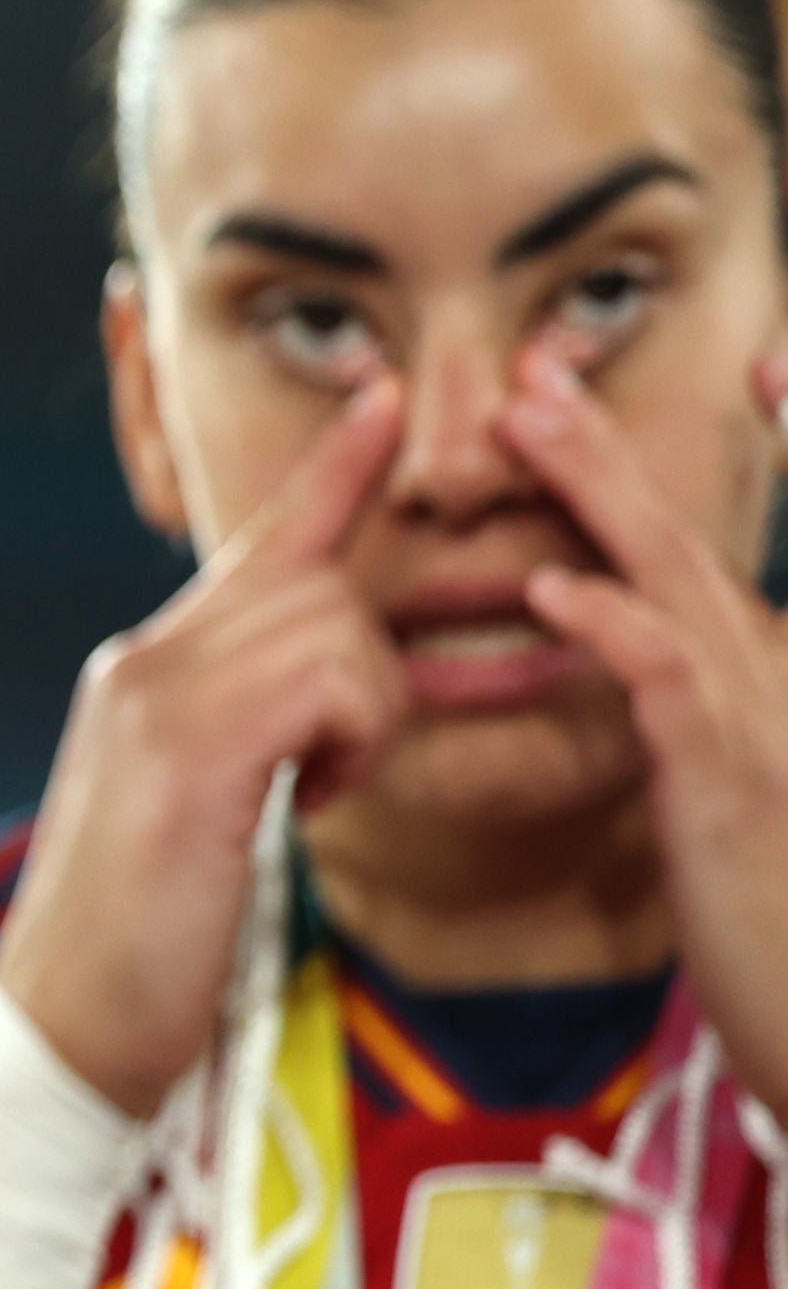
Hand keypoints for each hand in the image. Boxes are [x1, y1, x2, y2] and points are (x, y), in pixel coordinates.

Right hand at [0, 380, 407, 1116]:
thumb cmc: (139, 945)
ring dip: (361, 717)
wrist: (62, 1022)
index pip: (257, 551)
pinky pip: (328, 679)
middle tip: (333, 772)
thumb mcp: (198, 816)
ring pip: (334, 627)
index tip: (381, 400)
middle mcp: (145, 659)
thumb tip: (318, 709)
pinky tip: (305, 800)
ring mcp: (158, 691)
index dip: (330, 474)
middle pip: (314, 585)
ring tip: (307, 798)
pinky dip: (347, 740)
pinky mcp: (190, 740)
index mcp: (146, 673)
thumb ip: (244, 736)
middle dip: (369, 670)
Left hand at [502, 347, 787, 1115]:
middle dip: (606, 446)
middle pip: (682, 538)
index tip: (646, 381)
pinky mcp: (734, 786)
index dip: (691, 465)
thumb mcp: (723, 798)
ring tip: (526, 421)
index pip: (708, 554)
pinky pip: (670, 687)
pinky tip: (554, 585)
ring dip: (598, 494)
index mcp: (761, 680)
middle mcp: (772, 680)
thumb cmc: (769, 919)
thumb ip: (688, 713)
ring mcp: (763, 727)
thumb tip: (629, 647)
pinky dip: (613, 625)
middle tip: (531, 369)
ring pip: (675, 581)